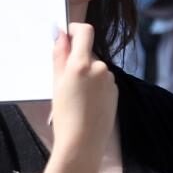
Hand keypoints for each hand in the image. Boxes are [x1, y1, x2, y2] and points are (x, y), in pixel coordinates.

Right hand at [47, 23, 117, 172]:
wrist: (82, 143)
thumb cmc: (65, 116)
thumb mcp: (56, 83)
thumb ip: (59, 56)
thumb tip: (61, 35)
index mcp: (82, 63)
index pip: (85, 31)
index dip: (75, 30)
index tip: (66, 36)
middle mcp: (99, 67)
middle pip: (88, 52)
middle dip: (76, 59)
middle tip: (64, 79)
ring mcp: (110, 79)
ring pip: (95, 67)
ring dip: (86, 74)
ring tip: (75, 96)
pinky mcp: (115, 91)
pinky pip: (102, 80)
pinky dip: (94, 85)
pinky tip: (86, 102)